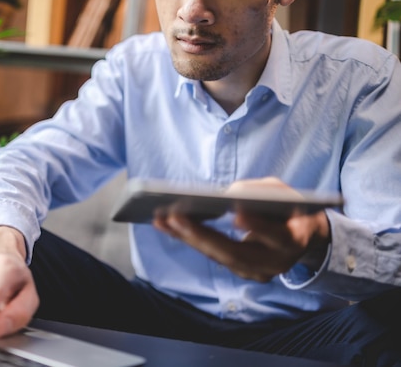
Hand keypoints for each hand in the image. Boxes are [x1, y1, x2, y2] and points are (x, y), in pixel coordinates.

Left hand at [153, 178, 330, 281]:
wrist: (302, 235)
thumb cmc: (290, 206)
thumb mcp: (283, 192)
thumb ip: (261, 191)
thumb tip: (229, 194)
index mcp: (295, 240)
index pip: (276, 236)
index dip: (257, 226)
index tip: (237, 213)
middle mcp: (276, 263)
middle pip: (237, 253)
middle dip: (203, 235)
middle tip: (174, 215)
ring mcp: (257, 272)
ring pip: (220, 258)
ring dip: (188, 238)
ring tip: (162, 219)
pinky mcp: (240, 270)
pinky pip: (213, 255)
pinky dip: (190, 239)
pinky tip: (167, 225)